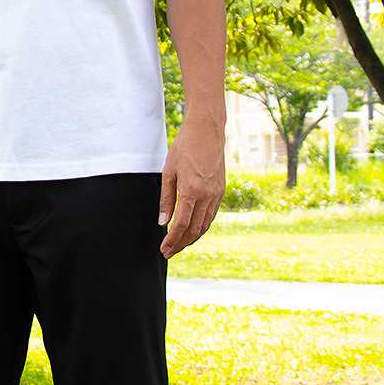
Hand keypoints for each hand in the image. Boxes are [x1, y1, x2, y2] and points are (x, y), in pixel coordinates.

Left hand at [158, 117, 225, 258]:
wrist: (207, 132)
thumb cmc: (184, 148)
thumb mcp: (169, 172)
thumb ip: (166, 199)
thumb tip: (163, 222)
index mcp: (191, 191)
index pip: (181, 224)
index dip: (172, 239)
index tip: (164, 249)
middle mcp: (207, 196)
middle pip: (194, 229)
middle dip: (181, 244)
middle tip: (169, 252)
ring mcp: (216, 194)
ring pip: (205, 225)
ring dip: (192, 238)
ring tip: (179, 245)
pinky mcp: (221, 191)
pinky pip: (211, 215)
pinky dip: (202, 226)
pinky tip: (193, 230)